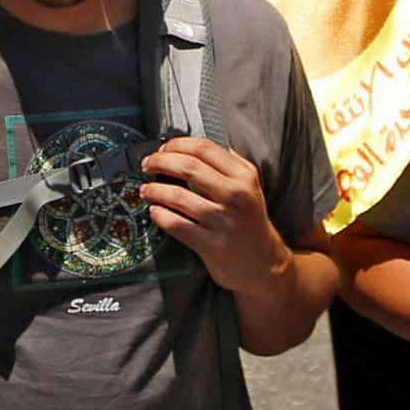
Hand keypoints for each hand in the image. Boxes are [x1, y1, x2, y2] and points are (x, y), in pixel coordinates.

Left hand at [138, 136, 286, 288]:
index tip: (163, 148)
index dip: (178, 145)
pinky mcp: (212, 244)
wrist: (264, 264)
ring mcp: (223, 221)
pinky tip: (154, 211)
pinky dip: (160, 215)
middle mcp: (236, 196)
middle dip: (160, 162)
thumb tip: (195, 147)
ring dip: (155, 190)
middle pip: (188, 167)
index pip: (204, 148)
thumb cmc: (251, 221)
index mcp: (244, 177)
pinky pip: (177, 225)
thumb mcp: (250, 186)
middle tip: (147, 164)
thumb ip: (230, 163)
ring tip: (145, 189)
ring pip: (178, 196)